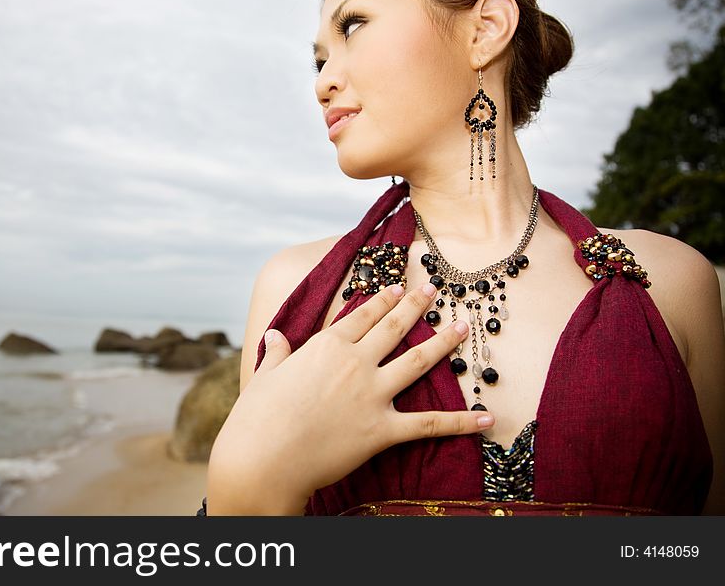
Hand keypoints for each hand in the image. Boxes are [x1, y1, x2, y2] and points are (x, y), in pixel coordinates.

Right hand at [206, 282, 494, 514]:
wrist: (264, 458)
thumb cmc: (257, 417)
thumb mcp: (265, 376)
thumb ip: (277, 353)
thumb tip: (275, 337)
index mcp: (326, 346)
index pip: (362, 315)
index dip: (383, 299)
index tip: (398, 286)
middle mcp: (355, 363)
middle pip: (394, 327)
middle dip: (416, 305)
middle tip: (435, 289)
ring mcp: (372, 394)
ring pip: (418, 361)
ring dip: (444, 342)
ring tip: (463, 325)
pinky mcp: (382, 430)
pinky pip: (429, 424)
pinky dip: (461, 422)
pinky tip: (486, 417)